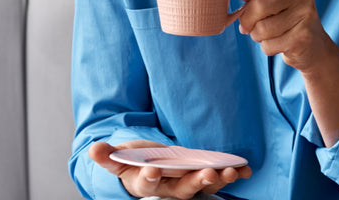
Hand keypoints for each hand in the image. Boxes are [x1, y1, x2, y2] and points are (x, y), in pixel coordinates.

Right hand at [88, 140, 250, 198]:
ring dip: (218, 179)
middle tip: (207, 174)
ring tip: (231, 171)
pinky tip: (245, 169)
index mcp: (145, 184)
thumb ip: (107, 156)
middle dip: (195, 183)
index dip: (149, 179)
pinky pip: (218, 178)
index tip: (153, 170)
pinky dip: (233, 174)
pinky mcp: (201, 176)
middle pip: (182, 190)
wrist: (147, 165)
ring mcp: (187, 183)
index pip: (147, 185)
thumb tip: (93, 149)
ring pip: (203, 186)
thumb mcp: (118, 158)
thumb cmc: (133, 162)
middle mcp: (168, 188)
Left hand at [235, 0, 335, 71]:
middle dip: (246, 18)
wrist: (311, 44)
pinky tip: (277, 42)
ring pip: (262, 28)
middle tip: (248, 23)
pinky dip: (266, 47)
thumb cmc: (283, 13)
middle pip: (259, 4)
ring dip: (256, 34)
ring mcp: (306, 14)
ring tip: (264, 32)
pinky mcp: (304, 38)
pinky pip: (269, 45)